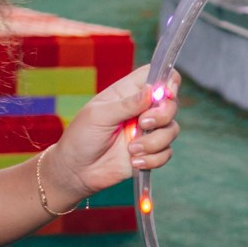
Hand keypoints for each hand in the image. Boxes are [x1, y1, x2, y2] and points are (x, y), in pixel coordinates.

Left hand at [45, 69, 179, 202]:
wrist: (76, 171)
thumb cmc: (81, 137)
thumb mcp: (99, 115)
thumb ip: (127, 104)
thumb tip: (152, 91)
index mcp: (128, 92)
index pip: (157, 75)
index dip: (168, 81)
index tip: (165, 94)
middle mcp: (142, 109)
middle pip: (171, 103)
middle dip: (162, 115)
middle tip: (143, 124)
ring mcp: (147, 131)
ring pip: (171, 130)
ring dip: (154, 142)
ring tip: (131, 150)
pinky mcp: (150, 152)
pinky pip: (166, 152)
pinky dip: (152, 159)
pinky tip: (133, 161)